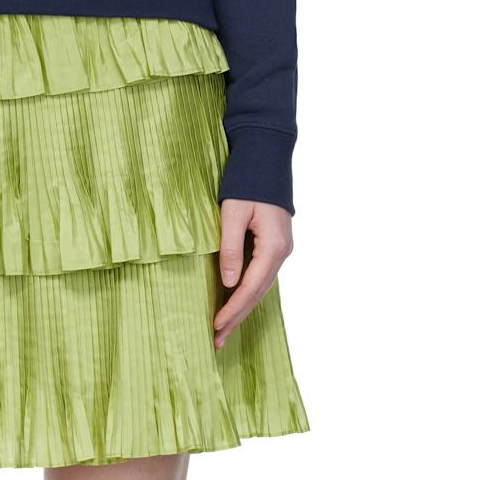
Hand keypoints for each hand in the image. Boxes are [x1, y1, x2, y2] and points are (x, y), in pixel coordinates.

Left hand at [213, 197, 293, 349]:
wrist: (266, 159)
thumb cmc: (248, 182)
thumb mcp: (234, 212)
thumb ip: (230, 247)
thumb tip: (227, 283)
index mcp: (273, 247)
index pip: (251, 287)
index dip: (233, 308)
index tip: (216, 325)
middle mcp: (281, 253)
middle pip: (258, 293)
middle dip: (237, 316)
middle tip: (217, 340)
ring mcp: (281, 250)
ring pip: (261, 286)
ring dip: (242, 307)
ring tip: (224, 329)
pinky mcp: (275, 245)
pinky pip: (261, 275)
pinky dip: (247, 291)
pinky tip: (236, 302)